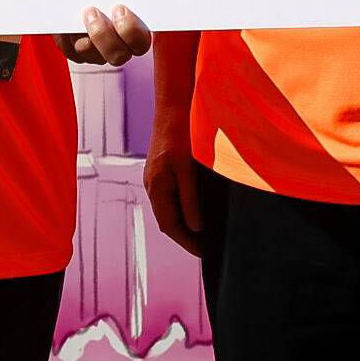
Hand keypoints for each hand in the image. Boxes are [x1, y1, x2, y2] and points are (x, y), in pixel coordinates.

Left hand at [62, 5, 149, 65]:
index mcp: (134, 32)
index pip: (140, 43)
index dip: (132, 32)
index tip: (120, 8)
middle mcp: (117, 46)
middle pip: (118, 56)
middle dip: (105, 36)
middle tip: (93, 11)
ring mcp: (95, 52)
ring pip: (93, 56)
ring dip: (84, 35)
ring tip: (82, 12)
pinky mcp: (74, 51)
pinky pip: (70, 51)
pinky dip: (66, 37)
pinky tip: (65, 20)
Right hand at [142, 139, 206, 257]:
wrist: (173, 107)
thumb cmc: (181, 135)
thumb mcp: (188, 168)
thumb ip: (191, 199)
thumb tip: (196, 227)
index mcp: (156, 187)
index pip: (169, 225)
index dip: (187, 241)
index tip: (204, 253)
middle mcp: (153, 185)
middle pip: (167, 220)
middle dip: (186, 237)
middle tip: (207, 248)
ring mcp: (156, 178)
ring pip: (169, 209)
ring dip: (184, 224)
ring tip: (204, 235)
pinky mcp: (162, 171)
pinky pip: (171, 198)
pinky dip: (184, 209)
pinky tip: (197, 210)